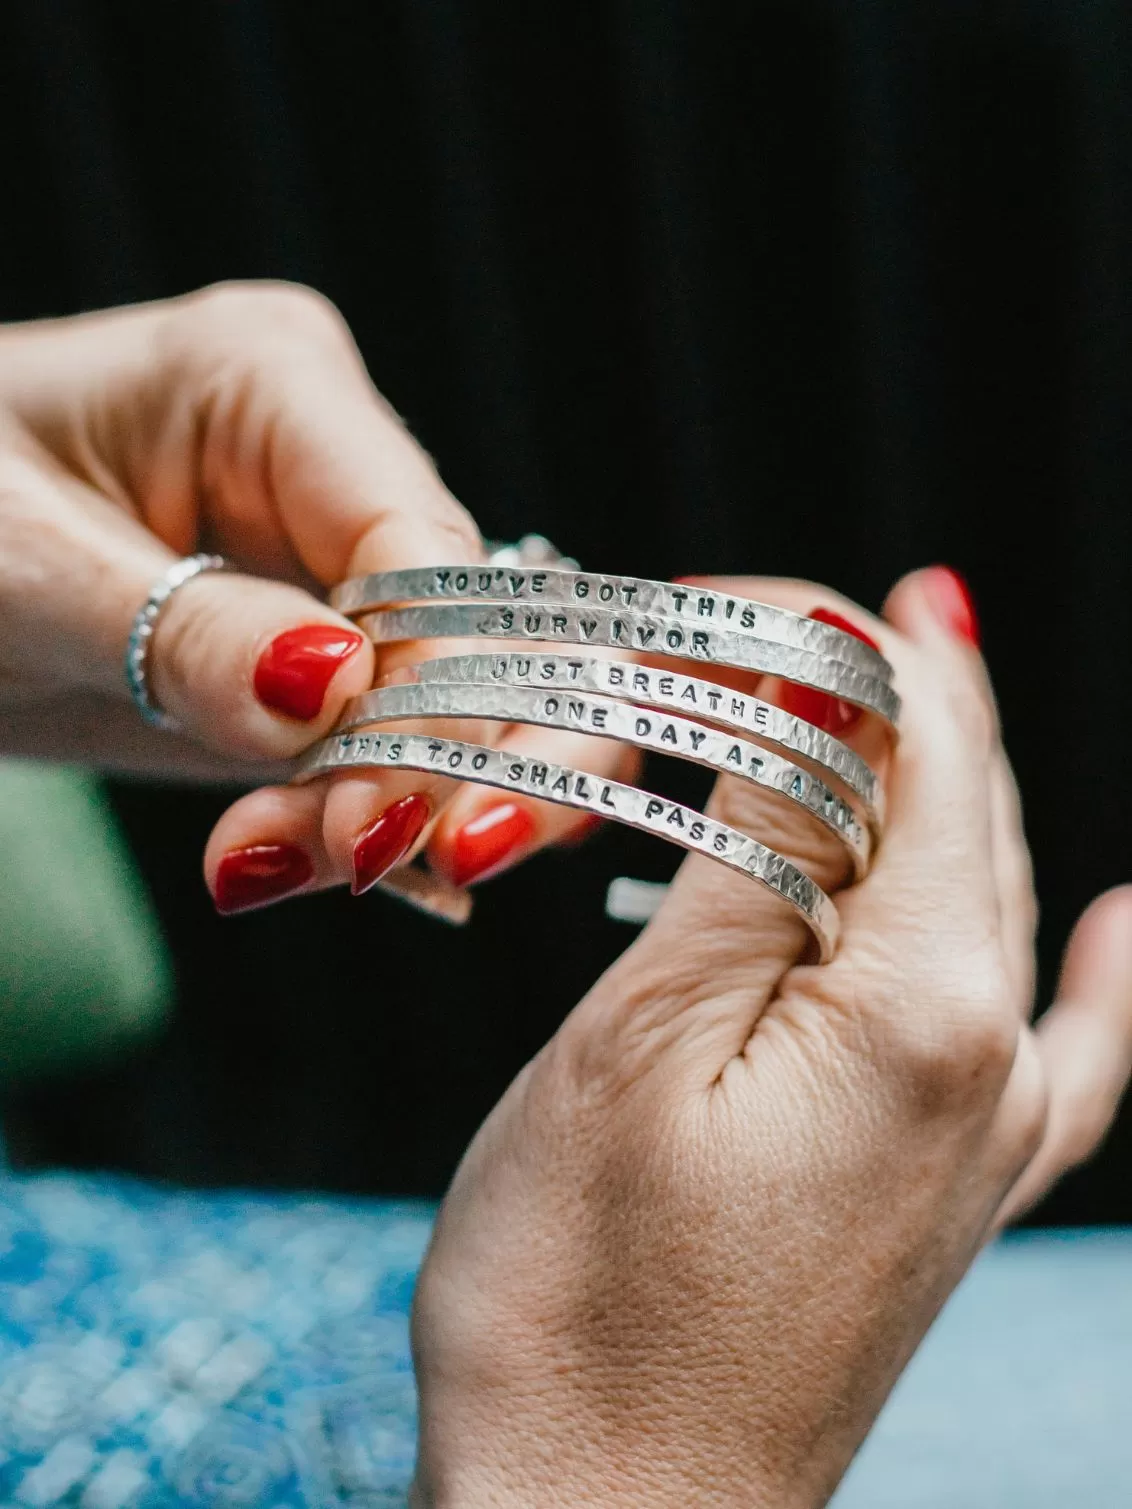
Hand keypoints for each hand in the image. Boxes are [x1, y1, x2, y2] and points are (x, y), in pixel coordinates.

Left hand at [0, 283, 633, 911]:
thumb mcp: (22, 565)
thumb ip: (181, 632)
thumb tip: (339, 692)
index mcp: (274, 383)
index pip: (419, 540)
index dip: (428, 684)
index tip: (375, 812)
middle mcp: (335, 470)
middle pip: (491, 621)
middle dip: (460, 752)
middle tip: (374, 856)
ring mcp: (335, 568)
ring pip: (467, 698)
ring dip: (414, 801)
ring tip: (291, 865)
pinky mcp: (322, 659)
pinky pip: (394, 746)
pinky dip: (365, 817)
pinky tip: (291, 861)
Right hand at [410, 568, 1131, 1507]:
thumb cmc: (579, 1308)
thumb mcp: (628, 1045)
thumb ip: (740, 870)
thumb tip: (788, 715)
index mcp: (921, 1009)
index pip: (917, 757)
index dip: (848, 650)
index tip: (770, 592)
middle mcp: (997, 1067)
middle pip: (966, 817)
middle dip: (891, 701)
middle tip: (802, 625)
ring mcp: (993, 1139)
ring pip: (992, 900)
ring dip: (942, 788)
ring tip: (900, 699)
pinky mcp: (956, 1193)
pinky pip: (1068, 1045)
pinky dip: (1093, 962)